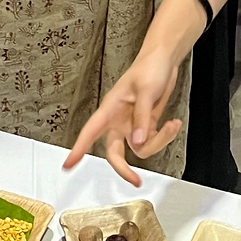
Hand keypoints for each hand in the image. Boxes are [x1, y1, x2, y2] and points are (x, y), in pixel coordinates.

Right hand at [63, 48, 181, 184]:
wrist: (164, 60)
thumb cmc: (149, 68)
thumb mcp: (146, 90)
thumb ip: (142, 117)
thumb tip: (137, 142)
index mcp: (111, 108)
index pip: (91, 131)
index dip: (79, 148)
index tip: (68, 165)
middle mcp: (119, 120)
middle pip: (114, 152)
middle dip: (125, 168)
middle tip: (136, 180)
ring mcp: (132, 124)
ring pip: (139, 149)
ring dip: (157, 141)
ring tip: (172, 125)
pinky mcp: (146, 125)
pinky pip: (152, 141)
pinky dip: (164, 136)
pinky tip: (173, 123)